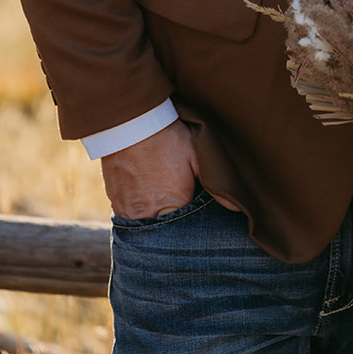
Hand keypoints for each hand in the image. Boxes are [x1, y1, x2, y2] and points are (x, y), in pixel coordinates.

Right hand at [101, 119, 238, 217]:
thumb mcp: (197, 156)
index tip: (194, 207)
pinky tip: (146, 196)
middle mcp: (146, 215)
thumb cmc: (168, 138)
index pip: (185, 230)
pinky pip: (128, 217)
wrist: (133, 122)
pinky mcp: (114, 202)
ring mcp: (127, 211)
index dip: (192, 221)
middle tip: (177, 204)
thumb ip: (216, 186)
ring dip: (154, 218)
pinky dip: (138, 211)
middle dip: (172, 225)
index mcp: (172, 206)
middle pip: (164, 231)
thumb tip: (237, 209)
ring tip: (160, 200)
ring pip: (144, 227)